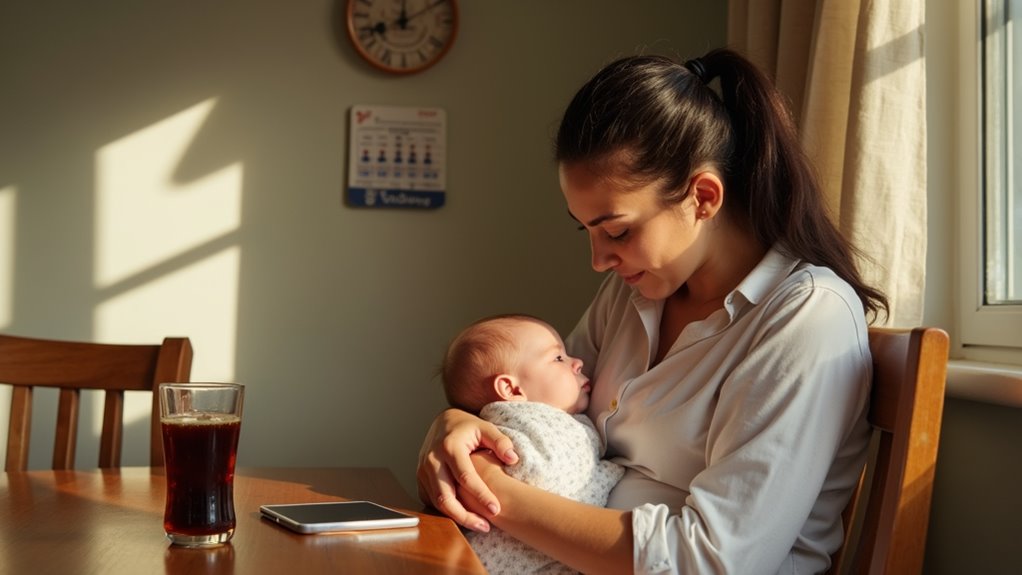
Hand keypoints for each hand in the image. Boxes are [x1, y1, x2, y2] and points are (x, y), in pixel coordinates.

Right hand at [416, 409, 518, 531]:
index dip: (481, 495)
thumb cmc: (467, 427)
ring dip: (458, 517)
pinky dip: (447, 512)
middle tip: (486, 526)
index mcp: (450, 447)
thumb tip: (512, 459)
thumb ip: (501, 442)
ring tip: (479, 524)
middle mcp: (433, 460)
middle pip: (446, 497)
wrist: (443, 423)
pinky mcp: (420, 479)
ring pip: (437, 503)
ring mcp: (423, 471)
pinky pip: (431, 501)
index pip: (465, 477)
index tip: (496, 509)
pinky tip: (464, 516)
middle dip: (466, 516)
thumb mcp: (486, 428)